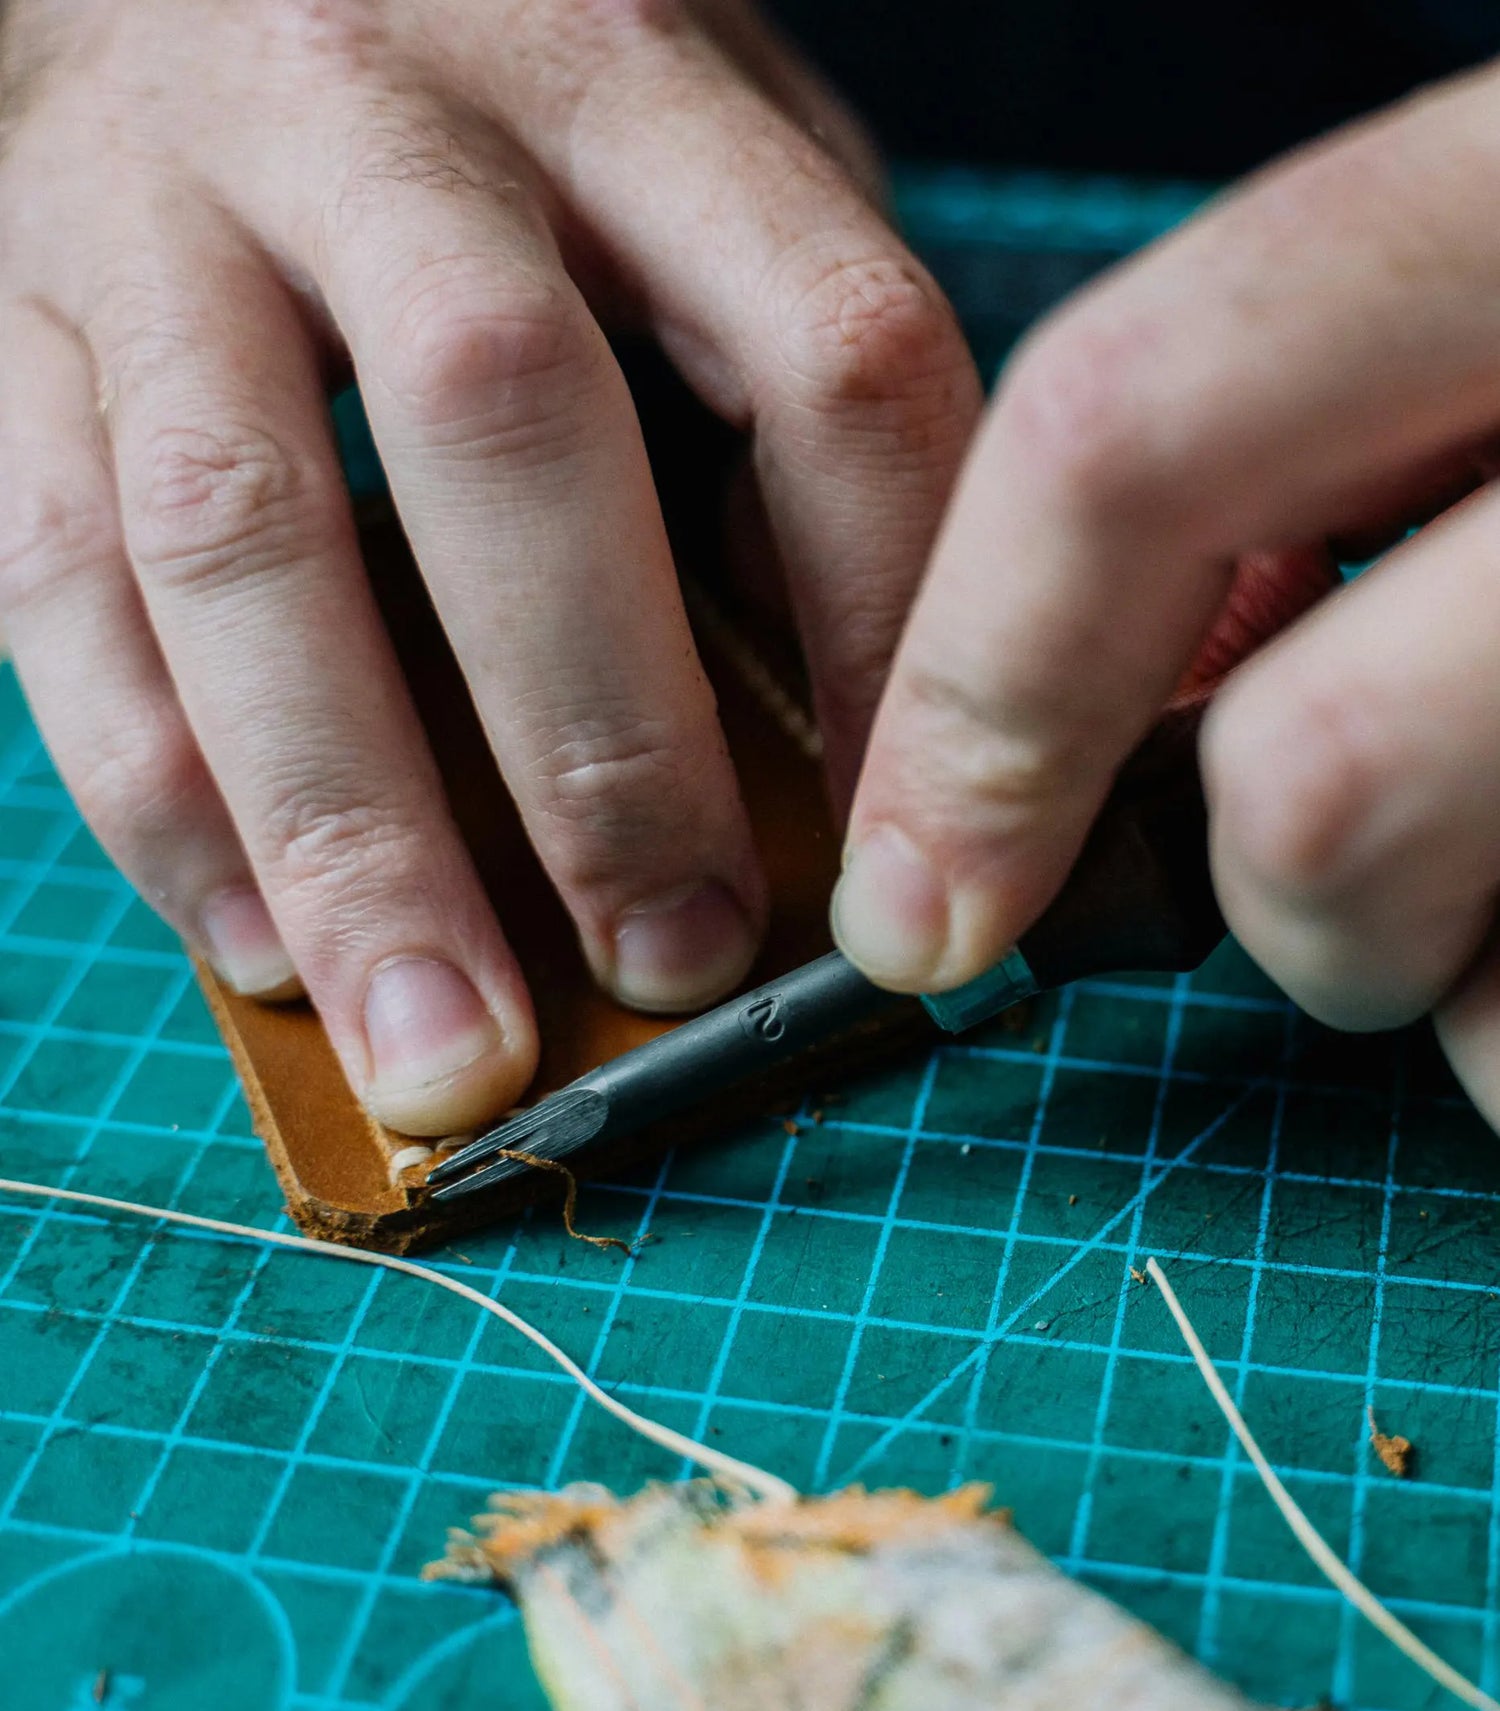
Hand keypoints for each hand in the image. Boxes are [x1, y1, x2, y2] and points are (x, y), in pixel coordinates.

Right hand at [0, 0, 979, 1134]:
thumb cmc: (485, 80)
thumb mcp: (683, 142)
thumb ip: (771, 360)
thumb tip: (838, 681)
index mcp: (623, 64)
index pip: (825, 351)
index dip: (887, 623)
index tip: (909, 840)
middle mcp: (380, 113)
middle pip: (507, 434)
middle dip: (602, 745)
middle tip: (676, 962)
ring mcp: (159, 212)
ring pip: (240, 537)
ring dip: (351, 832)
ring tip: (446, 1048)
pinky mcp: (9, 322)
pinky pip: (53, 581)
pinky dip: (160, 795)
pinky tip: (262, 949)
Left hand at [833, 63, 1499, 1133]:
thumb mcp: (1491, 342)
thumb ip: (1307, 472)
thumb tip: (1103, 729)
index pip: (1134, 428)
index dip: (978, 689)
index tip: (911, 896)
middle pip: (1310, 785)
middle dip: (1288, 896)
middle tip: (1368, 872)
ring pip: (1480, 990)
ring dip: (1478, 977)